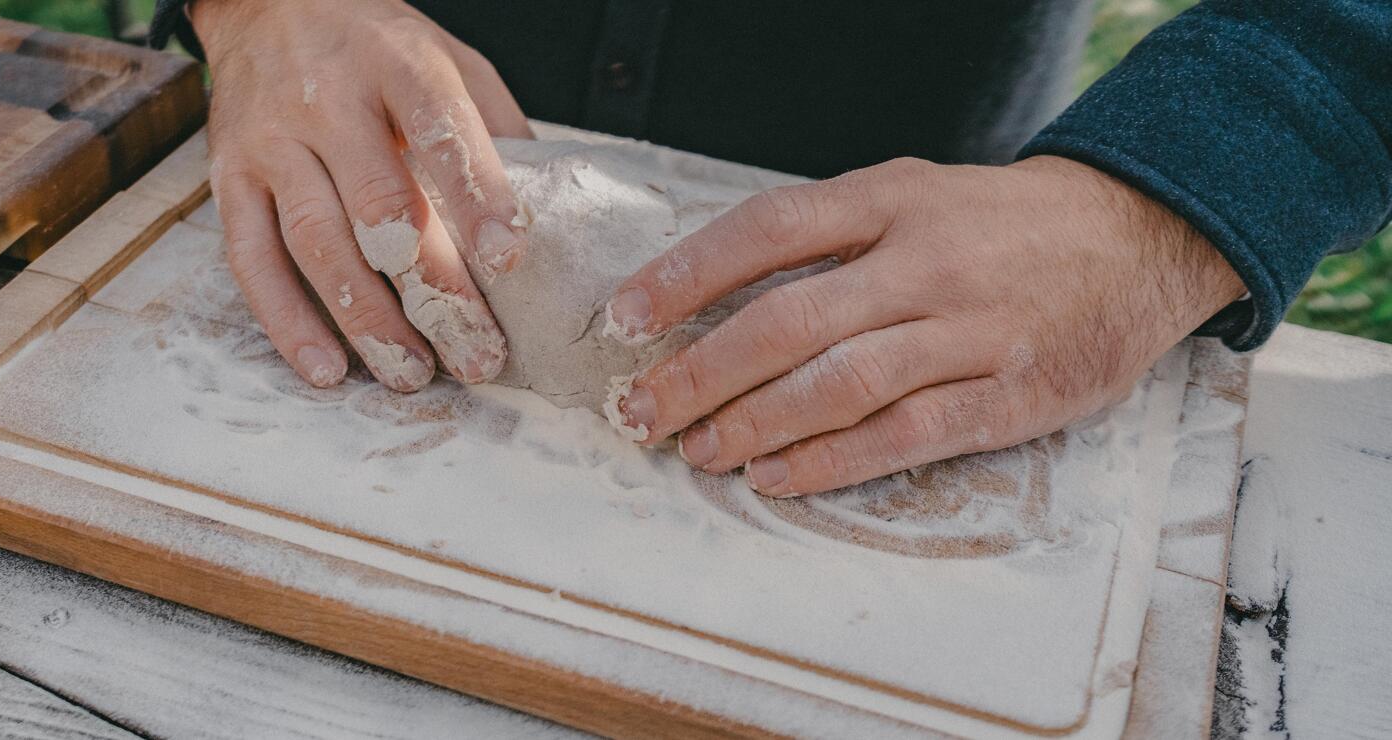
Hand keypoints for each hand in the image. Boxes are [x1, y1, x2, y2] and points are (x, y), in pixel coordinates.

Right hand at [190, 0, 530, 390]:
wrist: (268, 3)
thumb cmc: (376, 47)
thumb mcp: (447, 58)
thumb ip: (494, 128)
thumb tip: (544, 218)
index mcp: (395, 63)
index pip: (439, 128)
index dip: (476, 196)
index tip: (509, 259)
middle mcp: (327, 100)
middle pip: (380, 204)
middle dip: (433, 288)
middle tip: (476, 353)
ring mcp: (270, 141)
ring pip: (317, 243)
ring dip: (367, 320)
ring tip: (411, 373)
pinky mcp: (228, 179)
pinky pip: (253, 261)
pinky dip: (288, 322)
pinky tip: (327, 368)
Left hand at [602, 156, 1244, 495]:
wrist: (1139, 236)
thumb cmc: (998, 226)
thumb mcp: (914, 196)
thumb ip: (830, 237)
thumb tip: (713, 292)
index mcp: (891, 199)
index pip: (767, 230)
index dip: (686, 275)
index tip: (626, 318)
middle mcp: (925, 260)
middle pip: (788, 319)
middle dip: (700, 372)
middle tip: (641, 410)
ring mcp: (971, 329)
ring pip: (840, 383)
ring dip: (754, 423)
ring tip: (699, 449)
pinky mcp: (1012, 394)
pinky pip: (907, 433)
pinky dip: (833, 460)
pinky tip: (777, 474)